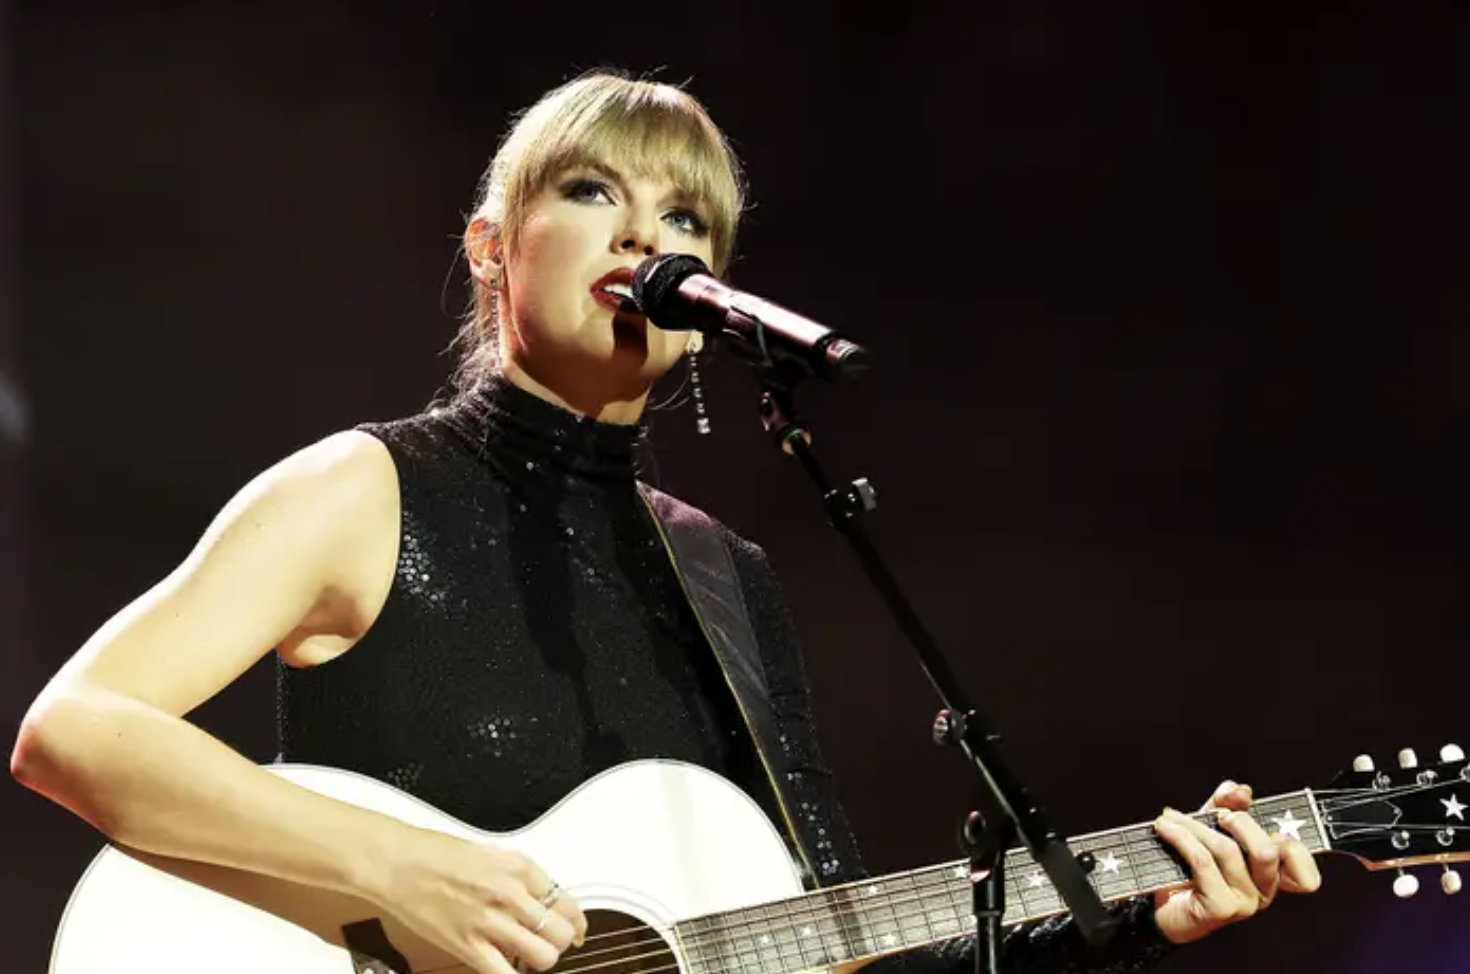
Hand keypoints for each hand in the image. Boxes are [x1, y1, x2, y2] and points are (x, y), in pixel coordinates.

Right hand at [379, 829, 587, 973]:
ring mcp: (491, 922)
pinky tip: (510, 970)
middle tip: (548, 942)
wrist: (397, 863)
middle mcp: (511, 894)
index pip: (566, 901)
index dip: (575, 921)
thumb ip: (517, 877)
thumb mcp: (489, 853)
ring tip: (529, 956)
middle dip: (559, 942)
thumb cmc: (434, 854)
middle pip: (561, 932)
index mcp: (519, 867)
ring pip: (544, 956)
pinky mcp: (469, 946)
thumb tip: (539, 898)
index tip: (575, 928)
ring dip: (541, 960)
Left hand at [1151, 780, 1321, 943]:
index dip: (1292, 845)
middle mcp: (1264, 893)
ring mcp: (1244, 903)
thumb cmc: (1189, 866)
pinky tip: (1165, 830)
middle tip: (1218, 814)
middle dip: (1239, 822)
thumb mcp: (1210, 829)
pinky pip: (1203, 862)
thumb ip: (1226, 806)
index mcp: (1271, 876)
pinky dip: (1182, 839)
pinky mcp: (1220, 908)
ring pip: (1228, 851)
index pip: (1305, 873)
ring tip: (1172, 818)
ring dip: (1195, 826)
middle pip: (1267, 851)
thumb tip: (1241, 790)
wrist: (1158, 905)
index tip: (1261, 824)